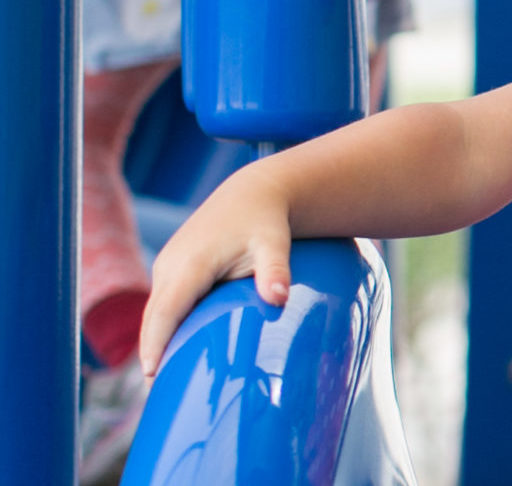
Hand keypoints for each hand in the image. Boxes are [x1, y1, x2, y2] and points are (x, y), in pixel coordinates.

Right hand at [137, 168, 296, 375]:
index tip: (152, 376)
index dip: (156, 344)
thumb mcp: (274, 244)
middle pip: (155, 318)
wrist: (253, 193)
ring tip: (161, 386)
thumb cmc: (266, 222)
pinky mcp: (172, 268)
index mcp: (190, 263)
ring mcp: (167, 266)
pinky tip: (172, 354)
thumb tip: (279, 298)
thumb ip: (275, 272)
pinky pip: (163, 304)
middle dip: (152, 354)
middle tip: (157, 397)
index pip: (166, 312)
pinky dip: (164, 328)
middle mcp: (171, 265)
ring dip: (155, 344)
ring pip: (156, 313)